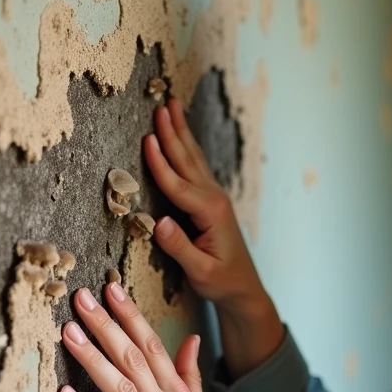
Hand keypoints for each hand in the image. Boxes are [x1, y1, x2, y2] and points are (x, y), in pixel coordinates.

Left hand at [57, 281, 244, 391]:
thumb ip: (190, 374)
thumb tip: (191, 339)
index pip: (152, 344)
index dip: (130, 315)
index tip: (111, 288)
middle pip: (132, 357)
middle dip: (105, 325)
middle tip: (81, 298)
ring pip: (119, 387)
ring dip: (93, 358)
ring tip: (69, 333)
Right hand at [143, 97, 264, 308]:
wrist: (244, 288)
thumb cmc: (221, 282)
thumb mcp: (200, 272)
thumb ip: (180, 248)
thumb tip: (159, 223)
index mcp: (210, 213)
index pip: (178, 185)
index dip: (160, 163)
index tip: (147, 139)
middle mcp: (214, 199)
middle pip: (188, 160)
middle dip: (173, 131)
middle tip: (162, 104)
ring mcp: (214, 197)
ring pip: (193, 158)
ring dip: (181, 132)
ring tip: (172, 106)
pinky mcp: (211, 201)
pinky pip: (195, 167)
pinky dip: (185, 147)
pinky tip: (181, 136)